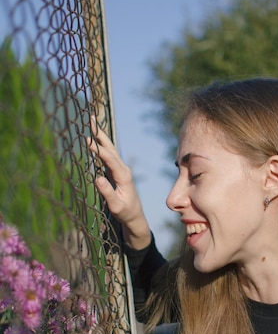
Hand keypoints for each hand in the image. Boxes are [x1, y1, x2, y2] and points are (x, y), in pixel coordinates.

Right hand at [88, 118, 150, 249]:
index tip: (87, 140)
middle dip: (99, 133)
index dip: (98, 149)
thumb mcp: (115, 205)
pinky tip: (93, 139)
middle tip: (89, 118)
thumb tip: (97, 178)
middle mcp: (123, 168)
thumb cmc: (124, 212)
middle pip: (110, 147)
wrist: (134, 215)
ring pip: (109, 148)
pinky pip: (107, 154)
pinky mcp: (116, 170)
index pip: (109, 158)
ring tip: (91, 123)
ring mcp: (120, 168)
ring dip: (100, 136)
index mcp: (123, 175)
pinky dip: (100, 145)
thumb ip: (107, 192)